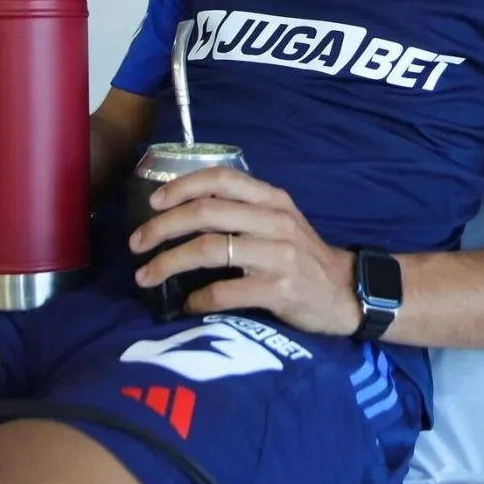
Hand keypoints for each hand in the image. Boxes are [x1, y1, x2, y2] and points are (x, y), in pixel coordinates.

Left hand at [129, 168, 361, 336]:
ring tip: (146, 276)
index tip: (154, 202)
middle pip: (206, 213)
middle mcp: (275, 220)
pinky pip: (225, 291)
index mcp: (272, 199)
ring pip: (209, 250)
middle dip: (162, 227)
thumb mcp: (280, 220)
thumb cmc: (303, 256)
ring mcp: (278, 255)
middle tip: (137, 243)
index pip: (221, 178)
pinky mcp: (279, 290)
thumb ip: (243, 210)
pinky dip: (199, 298)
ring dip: (168, 263)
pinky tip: (188, 304)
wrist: (346, 293)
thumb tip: (183, 210)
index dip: (182, 186)